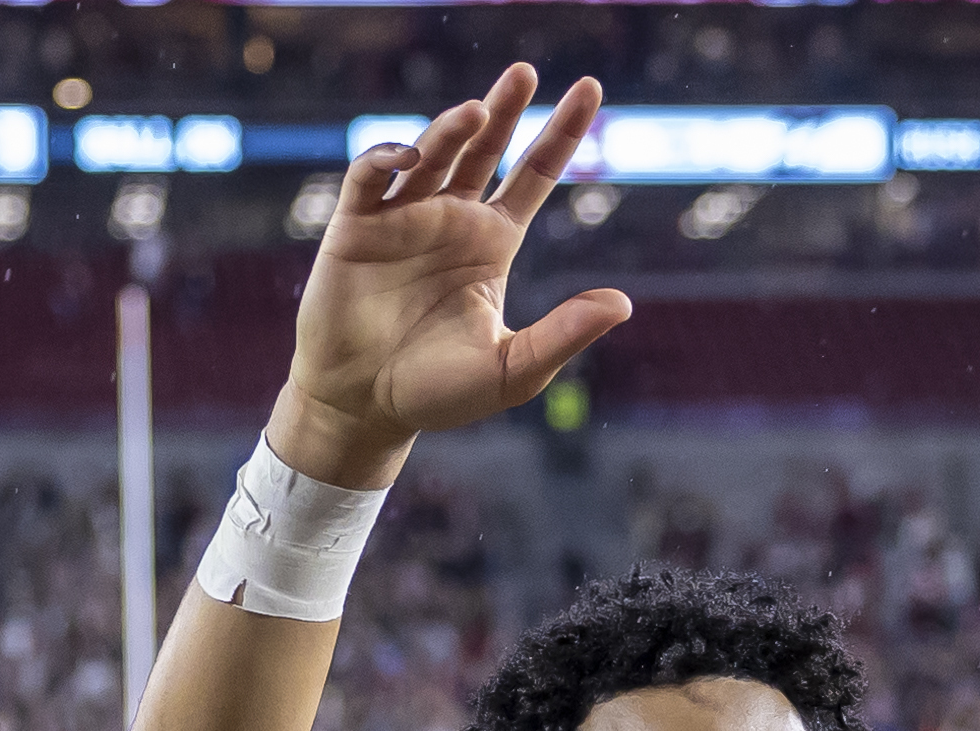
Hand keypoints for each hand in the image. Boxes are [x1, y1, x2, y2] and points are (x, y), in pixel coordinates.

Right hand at [270, 65, 632, 487]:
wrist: (363, 408)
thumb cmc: (437, 393)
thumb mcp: (513, 369)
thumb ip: (564, 334)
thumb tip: (623, 304)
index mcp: (492, 242)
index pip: (534, 173)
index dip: (561, 132)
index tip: (590, 89)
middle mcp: (451, 219)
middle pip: (484, 148)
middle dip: (505, 109)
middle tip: (526, 73)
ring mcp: (402, 218)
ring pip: (431, 154)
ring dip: (450, 129)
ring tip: (475, 114)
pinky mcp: (355, 227)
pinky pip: (370, 176)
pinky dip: (388, 157)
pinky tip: (411, 157)